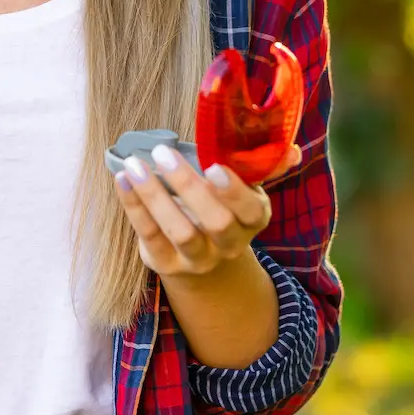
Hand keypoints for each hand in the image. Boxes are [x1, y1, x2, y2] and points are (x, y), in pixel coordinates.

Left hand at [114, 143, 301, 280]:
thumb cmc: (222, 209)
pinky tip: (122, 179)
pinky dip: (134, 206)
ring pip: (179, 232)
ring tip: (134, 164)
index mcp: (253, 220)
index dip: (234, 191)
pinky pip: (149, 235)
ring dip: (154, 196)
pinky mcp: (166, 263)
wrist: (205, 262)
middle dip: (188, 186)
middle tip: (162, 152)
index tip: (213, 165)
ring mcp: (197, 259)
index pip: (251, 210)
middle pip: (215, 222)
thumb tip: (291, 150)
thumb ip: (261, 167)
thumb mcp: (244, 192)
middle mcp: (229, 245)